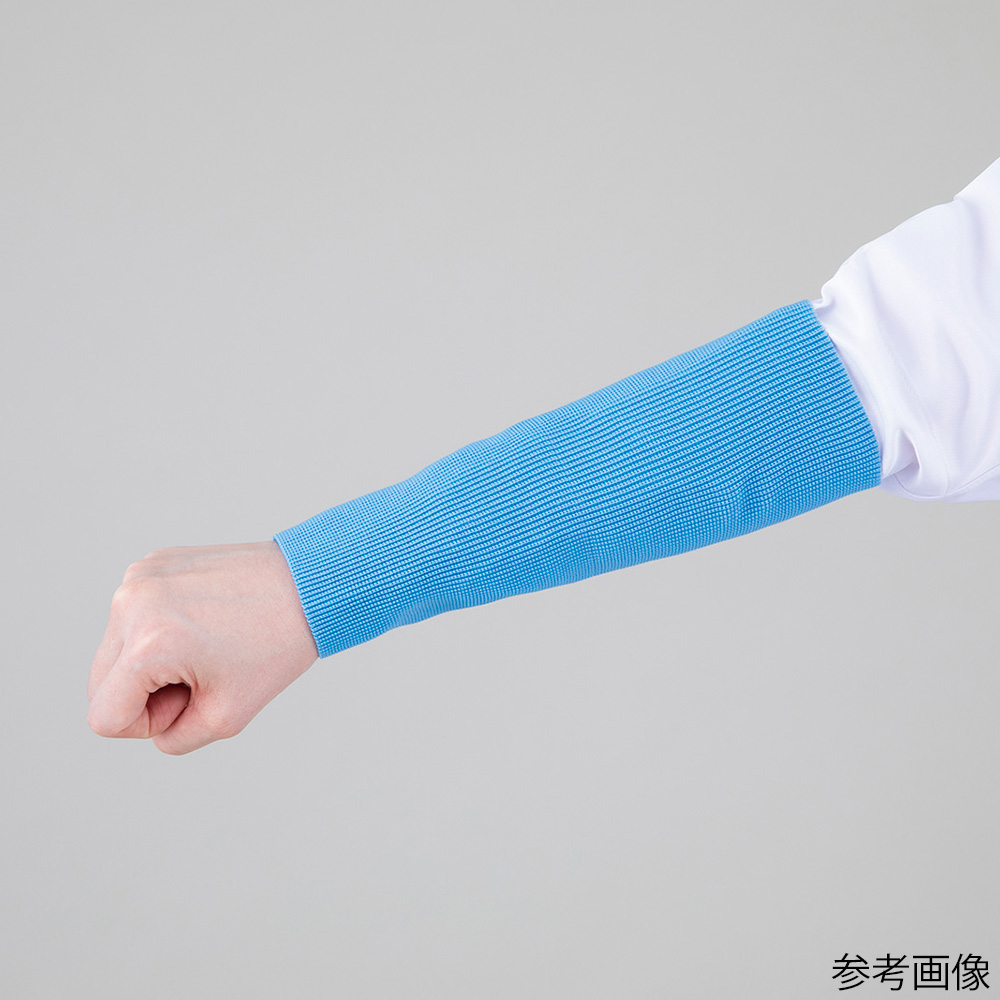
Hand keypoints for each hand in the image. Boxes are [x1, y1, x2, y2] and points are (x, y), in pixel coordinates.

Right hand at [87, 541, 318, 754]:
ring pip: (114, 649)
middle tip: (203, 676)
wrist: (308, 584)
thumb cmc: (277, 647)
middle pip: (100, 683)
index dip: (146, 725)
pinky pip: (134, 616)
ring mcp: (139, 576)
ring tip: (207, 646)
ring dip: (151, 661)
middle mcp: (132, 604)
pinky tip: (205, 620)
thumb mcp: (226, 717)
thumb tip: (148, 723)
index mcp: (149, 645)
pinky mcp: (151, 562)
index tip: (193, 700)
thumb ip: (173, 738)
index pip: (104, 718)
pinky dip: (159, 628)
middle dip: (145, 694)